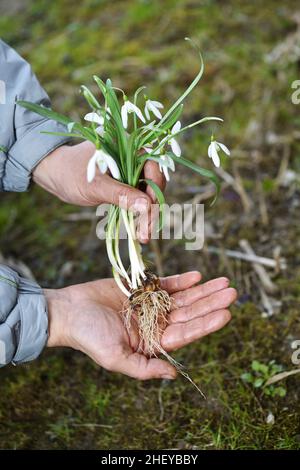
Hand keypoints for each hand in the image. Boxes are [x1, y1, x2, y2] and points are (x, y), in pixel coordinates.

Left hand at [33, 141, 164, 242]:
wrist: (54, 174)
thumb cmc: (69, 173)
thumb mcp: (95, 186)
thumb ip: (121, 194)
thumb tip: (146, 206)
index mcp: (128, 146)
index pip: (153, 166)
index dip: (155, 188)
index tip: (150, 210)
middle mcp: (133, 156)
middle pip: (153, 182)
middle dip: (152, 208)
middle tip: (146, 232)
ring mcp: (130, 171)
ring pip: (146, 193)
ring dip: (146, 215)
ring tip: (142, 236)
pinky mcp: (125, 183)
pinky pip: (137, 198)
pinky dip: (137, 214)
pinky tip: (137, 230)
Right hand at [46, 272, 236, 379]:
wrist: (70, 311)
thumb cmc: (89, 337)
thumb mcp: (116, 358)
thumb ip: (145, 368)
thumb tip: (174, 375)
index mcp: (153, 343)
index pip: (187, 333)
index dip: (207, 323)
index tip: (227, 313)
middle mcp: (156, 324)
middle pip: (190, 313)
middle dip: (211, 303)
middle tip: (233, 292)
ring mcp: (150, 305)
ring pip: (183, 298)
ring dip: (203, 290)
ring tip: (224, 282)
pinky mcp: (141, 288)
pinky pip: (166, 284)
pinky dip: (182, 280)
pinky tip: (198, 276)